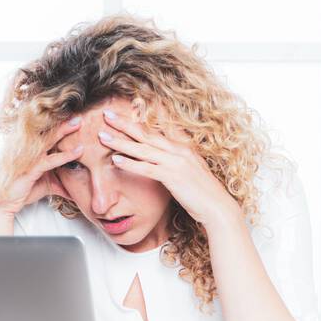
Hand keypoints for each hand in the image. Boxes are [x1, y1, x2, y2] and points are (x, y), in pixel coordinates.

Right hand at [0, 116, 82, 232]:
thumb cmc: (24, 190)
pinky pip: (49, 160)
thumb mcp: (49, 185)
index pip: (48, 134)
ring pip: (48, 141)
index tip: (77, 116)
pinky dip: (65, 155)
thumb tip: (79, 190)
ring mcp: (29, 158)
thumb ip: (63, 183)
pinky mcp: (29, 169)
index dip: (61, 125)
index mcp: (34, 150)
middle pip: (48, 132)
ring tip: (78, 123)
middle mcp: (30, 150)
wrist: (6, 203)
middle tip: (80, 114)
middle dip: (64, 122)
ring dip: (63, 131)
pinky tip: (78, 151)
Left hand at [99, 109, 241, 230]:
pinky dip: (130, 163)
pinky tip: (116, 160)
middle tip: (107, 114)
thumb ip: (177, 163)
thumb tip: (162, 162)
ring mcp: (176, 162)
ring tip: (102, 136)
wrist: (218, 208)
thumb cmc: (204, 194)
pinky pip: (147, 167)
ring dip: (120, 142)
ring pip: (143, 148)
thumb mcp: (191, 172)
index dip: (139, 121)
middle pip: (146, 134)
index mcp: (184, 148)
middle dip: (124, 123)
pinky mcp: (173, 176)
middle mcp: (180, 151)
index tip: (123, 113)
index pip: (157, 130)